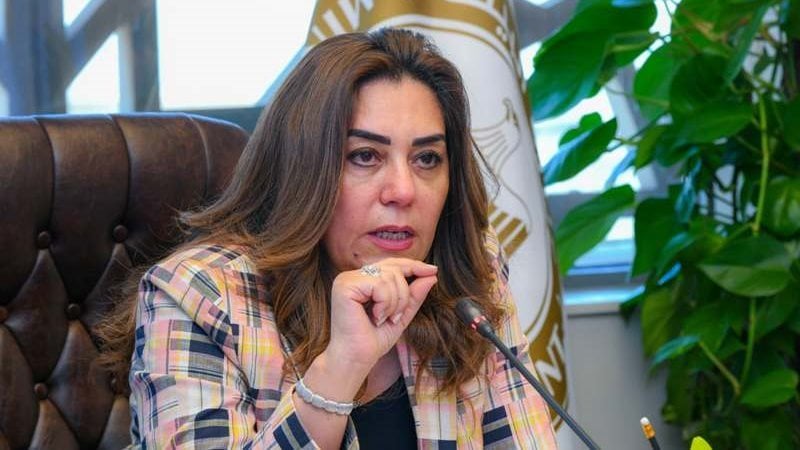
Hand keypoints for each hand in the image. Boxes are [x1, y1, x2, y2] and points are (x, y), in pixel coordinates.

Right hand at [325, 258, 437, 374]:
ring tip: (384, 319)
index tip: (433, 270)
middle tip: (395, 317)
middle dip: (404, 294)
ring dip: (395, 303)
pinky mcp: (345, 286)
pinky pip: (379, 284)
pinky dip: (385, 303)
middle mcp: (352, 276)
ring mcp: (346, 279)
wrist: (357, 359)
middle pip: (394, 269)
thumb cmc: (373, 340)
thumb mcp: (401, 314)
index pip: (392, 264)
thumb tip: (432, 274)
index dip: (413, 265)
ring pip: (389, 277)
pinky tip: (376, 317)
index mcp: (362, 280)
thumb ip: (414, 294)